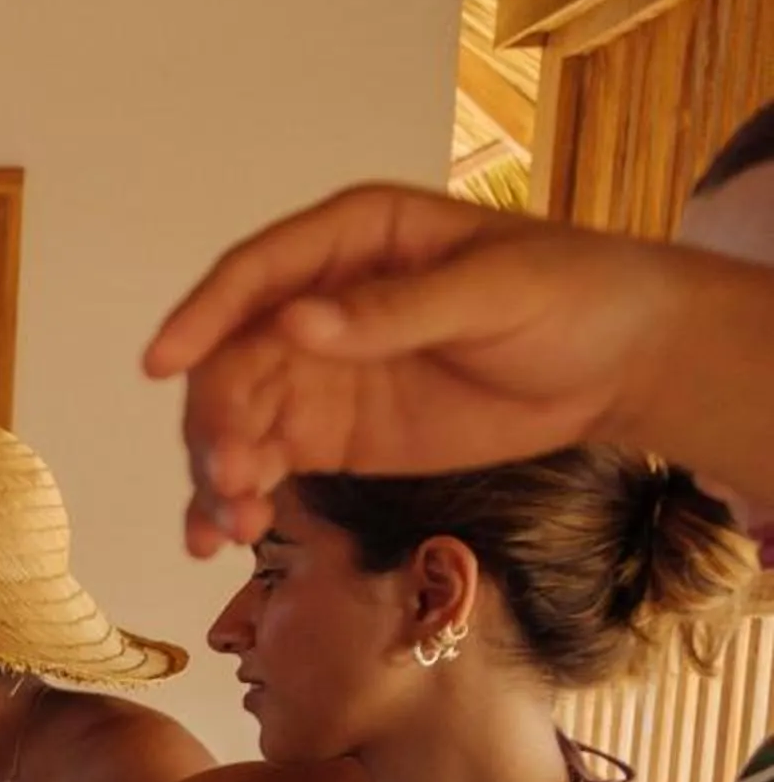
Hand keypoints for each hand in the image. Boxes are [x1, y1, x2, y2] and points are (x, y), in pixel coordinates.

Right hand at [146, 186, 674, 554]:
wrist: (621, 364)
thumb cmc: (572, 295)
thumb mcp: (495, 291)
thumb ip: (395, 311)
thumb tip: (296, 327)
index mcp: (349, 242)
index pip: (255, 277)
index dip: (201, 318)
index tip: (160, 365)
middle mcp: (313, 307)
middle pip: (230, 362)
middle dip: (216, 423)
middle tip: (231, 479)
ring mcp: (317, 375)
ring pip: (234, 421)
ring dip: (216, 472)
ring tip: (228, 527)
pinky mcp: (330, 437)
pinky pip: (264, 465)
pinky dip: (234, 501)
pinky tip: (218, 539)